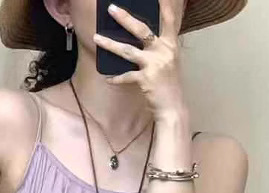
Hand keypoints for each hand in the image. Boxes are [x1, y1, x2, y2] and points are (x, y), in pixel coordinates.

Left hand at [94, 1, 185, 118]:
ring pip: (127, 50)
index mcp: (171, 44)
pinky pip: (126, 76)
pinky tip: (108, 78)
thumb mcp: (168, 61)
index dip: (164, 6)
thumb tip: (141, 37)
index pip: (168, 20)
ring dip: (110, 44)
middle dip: (125, 18)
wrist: (172, 107)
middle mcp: (163, 51)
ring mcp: (154, 64)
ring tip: (96, 37)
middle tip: (111, 8)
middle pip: (141, 30)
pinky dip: (116, 78)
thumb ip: (158, 47)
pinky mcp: (145, 79)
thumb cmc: (168, 84)